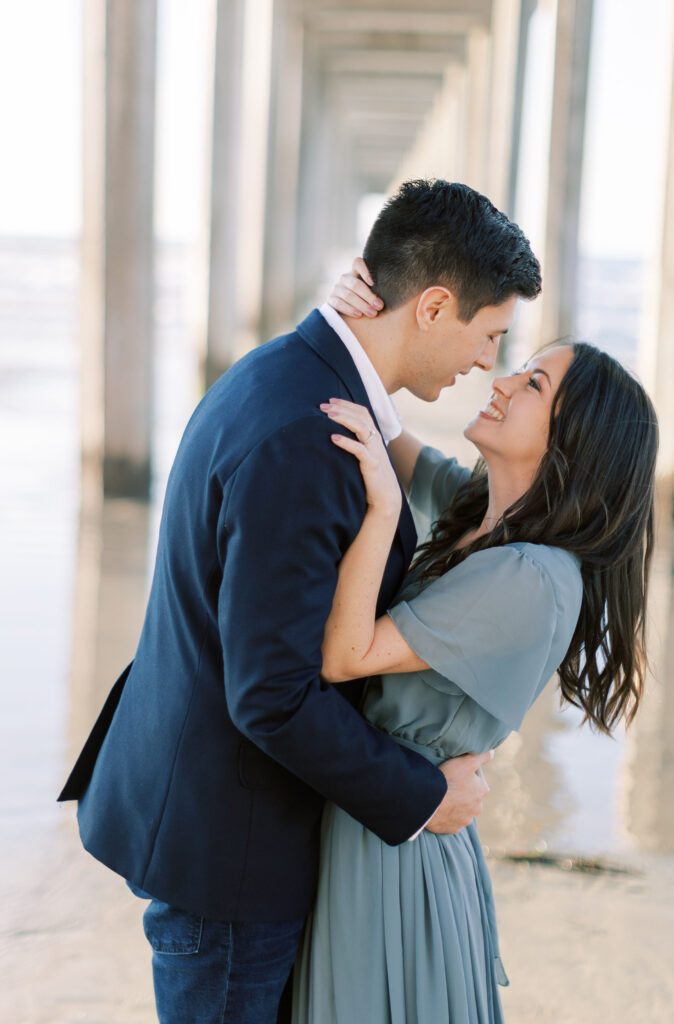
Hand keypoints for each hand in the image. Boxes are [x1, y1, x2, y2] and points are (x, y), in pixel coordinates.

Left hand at [320, 399, 401, 518]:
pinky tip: (333, 438)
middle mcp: (375, 439)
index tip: (329, 401)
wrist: (385, 495)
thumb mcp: (363, 455)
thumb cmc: (370, 475)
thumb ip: (355, 443)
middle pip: (360, 416)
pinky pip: (359, 450)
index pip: (361, 412)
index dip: (346, 404)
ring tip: (328, 416)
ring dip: (344, 419)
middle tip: (322, 406)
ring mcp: (374, 450)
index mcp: (373, 435)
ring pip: (361, 427)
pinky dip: (346, 442)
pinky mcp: (372, 464)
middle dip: (341, 408)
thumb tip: (332, 434)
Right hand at [327, 257, 383, 317]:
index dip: (365, 270)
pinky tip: (359, 315)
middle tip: (379, 306)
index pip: (358, 263)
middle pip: (355, 284)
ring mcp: (336, 288)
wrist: (347, 314)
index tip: (373, 283)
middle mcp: (345, 278)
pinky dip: (349, 309)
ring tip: (372, 313)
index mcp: (355, 272)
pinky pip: (338, 303)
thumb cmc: (367, 300)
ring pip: (348, 295)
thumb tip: (394, 290)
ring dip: (362, 305)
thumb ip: (378, 288)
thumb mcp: (372, 292)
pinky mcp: (330, 300)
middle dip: (369, 296)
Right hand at [425, 751, 492, 833]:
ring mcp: (465, 820)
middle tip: (448, 782)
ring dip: (456, 803)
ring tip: (443, 796)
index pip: (476, 775)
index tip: (455, 768)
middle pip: (470, 794)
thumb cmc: (449, 780)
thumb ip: (482, 756)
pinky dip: (447, 814)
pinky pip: (451, 820)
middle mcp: (477, 808)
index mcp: (482, 790)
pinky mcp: (453, 829)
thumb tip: (492, 752)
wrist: (430, 802)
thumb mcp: (466, 761)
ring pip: (462, 808)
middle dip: (462, 789)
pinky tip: (440, 807)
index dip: (465, 770)